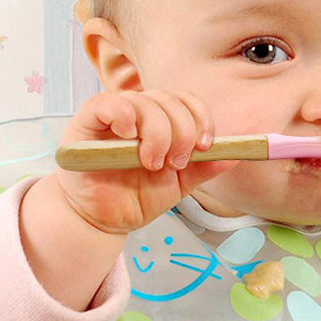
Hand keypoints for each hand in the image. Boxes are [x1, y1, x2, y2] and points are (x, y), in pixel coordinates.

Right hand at [53, 89, 236, 234]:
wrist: (102, 220)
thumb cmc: (135, 197)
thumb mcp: (178, 184)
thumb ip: (203, 168)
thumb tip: (233, 156)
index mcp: (161, 121)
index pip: (186, 101)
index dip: (201, 118)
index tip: (206, 146)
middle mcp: (138, 112)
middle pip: (169, 100)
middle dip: (181, 132)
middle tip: (175, 163)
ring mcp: (113, 115)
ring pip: (143, 102)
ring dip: (156, 133)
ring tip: (151, 162)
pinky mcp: (87, 121)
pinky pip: (107, 103)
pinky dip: (123, 115)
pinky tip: (129, 136)